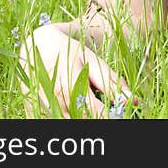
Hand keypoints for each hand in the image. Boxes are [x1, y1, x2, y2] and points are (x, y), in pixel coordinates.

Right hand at [20, 26, 134, 118]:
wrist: (39, 44)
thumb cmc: (70, 52)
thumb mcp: (93, 62)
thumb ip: (112, 83)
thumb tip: (134, 102)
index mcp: (71, 85)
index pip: (97, 115)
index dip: (111, 116)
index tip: (118, 113)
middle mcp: (55, 99)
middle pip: (83, 122)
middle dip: (96, 117)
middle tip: (104, 109)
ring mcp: (42, 106)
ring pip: (67, 123)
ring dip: (81, 118)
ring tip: (87, 105)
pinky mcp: (33, 111)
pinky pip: (52, 121)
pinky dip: (65, 117)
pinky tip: (71, 108)